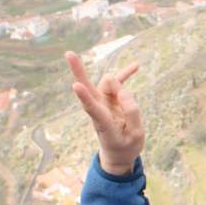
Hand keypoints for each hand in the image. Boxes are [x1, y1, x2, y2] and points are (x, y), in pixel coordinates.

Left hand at [67, 52, 143, 175]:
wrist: (119, 151)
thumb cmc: (126, 145)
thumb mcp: (136, 135)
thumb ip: (131, 112)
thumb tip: (121, 87)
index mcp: (104, 124)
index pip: (93, 109)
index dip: (85, 97)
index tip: (76, 85)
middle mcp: (99, 109)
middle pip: (87, 87)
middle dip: (78, 71)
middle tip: (69, 54)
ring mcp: (102, 102)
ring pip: (111, 84)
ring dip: (122, 85)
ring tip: (133, 86)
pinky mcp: (110, 97)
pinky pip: (118, 82)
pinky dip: (126, 74)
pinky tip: (136, 65)